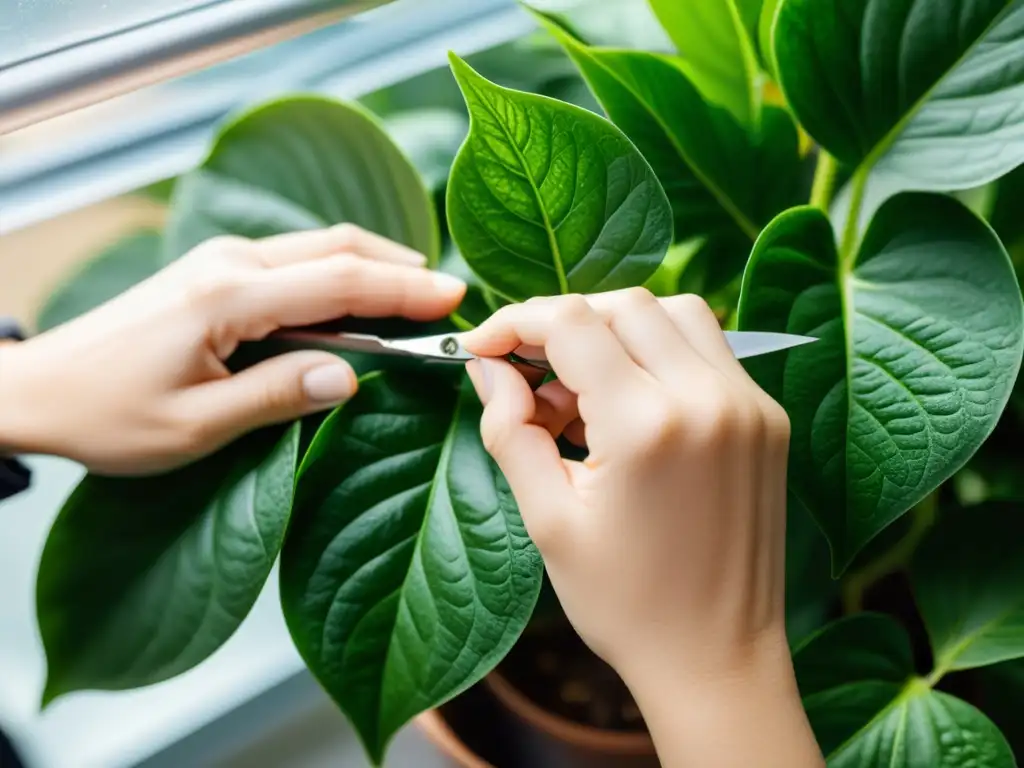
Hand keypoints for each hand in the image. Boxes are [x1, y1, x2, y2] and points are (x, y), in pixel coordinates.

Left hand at [0, 226, 464, 474]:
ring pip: (317, 248)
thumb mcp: (195, 425)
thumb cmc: (107, 415)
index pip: (341, 283)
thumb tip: (351, 378)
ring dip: (371, 266)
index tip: (454, 298)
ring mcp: (220, 261)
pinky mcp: (215, 272)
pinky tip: (357, 298)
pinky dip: (338, 273)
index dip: (404, 289)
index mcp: (229, 298)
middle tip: (449, 295)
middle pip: (336, 248)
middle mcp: (229, 264)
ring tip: (417, 294)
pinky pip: (294, 262)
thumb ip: (277, 396)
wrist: (38, 389)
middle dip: (400, 267)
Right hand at [461, 289, 822, 767]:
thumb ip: (510, 431)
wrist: (717, 659)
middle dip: (562, 322)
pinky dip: (659, 352)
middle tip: (527, 372)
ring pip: (674, 311)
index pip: (572, 323)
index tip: (482, 348)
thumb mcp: (549, 521)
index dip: (515, 323)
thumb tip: (488, 369)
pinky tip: (627, 403)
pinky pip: (709, 348)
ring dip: (616, 328)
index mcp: (649, 426)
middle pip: (623, 304)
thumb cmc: (626, 604)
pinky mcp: (768, 418)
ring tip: (579, 389)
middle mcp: (709, 399)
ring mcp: (749, 405)